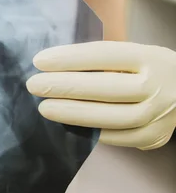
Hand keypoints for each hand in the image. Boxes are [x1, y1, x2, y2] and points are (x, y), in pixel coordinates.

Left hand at [26, 41, 175, 149]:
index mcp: (150, 56)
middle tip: (34, 85)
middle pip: (107, 87)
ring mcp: (159, 113)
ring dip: (72, 113)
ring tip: (45, 108)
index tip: (40, 61)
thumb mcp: (132, 55)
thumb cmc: (145, 70)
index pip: (105, 55)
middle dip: (64, 86)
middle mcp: (158, 85)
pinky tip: (68, 124)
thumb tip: (51, 66)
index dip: (70, 58)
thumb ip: (99, 60)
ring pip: (111, 117)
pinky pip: (116, 137)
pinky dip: (89, 131)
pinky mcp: (154, 136)